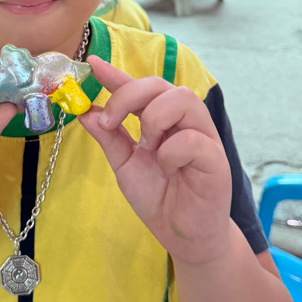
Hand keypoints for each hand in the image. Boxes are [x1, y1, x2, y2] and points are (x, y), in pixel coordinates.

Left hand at [79, 56, 231, 266]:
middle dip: (129, 95)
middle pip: (162, 84)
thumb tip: (86, 111)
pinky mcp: (216, 160)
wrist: (182, 237)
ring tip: (147, 145)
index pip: (141, 88)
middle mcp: (185, 122)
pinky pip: (192, 139)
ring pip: (183, 99)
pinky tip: (168, 170)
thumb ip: (109, 138)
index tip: (92, 64)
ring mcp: (203, 138)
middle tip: (110, 122)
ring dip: (154, 118)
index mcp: (163, 120)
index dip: (117, 74)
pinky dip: (171, 153)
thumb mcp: (125, 165)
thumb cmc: (159, 197)